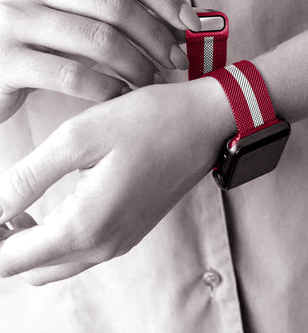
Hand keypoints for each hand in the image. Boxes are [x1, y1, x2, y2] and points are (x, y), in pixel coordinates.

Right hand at [0, 0, 200, 121]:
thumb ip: (113, 9)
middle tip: (177, 60)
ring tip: (152, 81)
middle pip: (114, 3)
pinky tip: (122, 97)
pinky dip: (108, 89)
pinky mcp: (3, 59)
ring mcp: (10, 17)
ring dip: (137, 65)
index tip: (192, 24)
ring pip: (98, 38)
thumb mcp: (68, 10)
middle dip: (157, 35)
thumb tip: (181, 22)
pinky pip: (73, 75)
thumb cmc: (34, 38)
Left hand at [0, 78, 233, 284]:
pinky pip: (84, 250)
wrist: (204, 122)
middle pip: (31, 268)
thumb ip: (27, 178)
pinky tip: (59, 203)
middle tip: (1, 203)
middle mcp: (105, 246)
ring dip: (31, 243)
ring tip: (20, 204)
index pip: (9, 260)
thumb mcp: (79, 138)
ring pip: (57, 263)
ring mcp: (122, 241)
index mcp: (86, 226)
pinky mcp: (133, 229)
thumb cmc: (148, 121)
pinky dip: (59, 237)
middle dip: (4, 244)